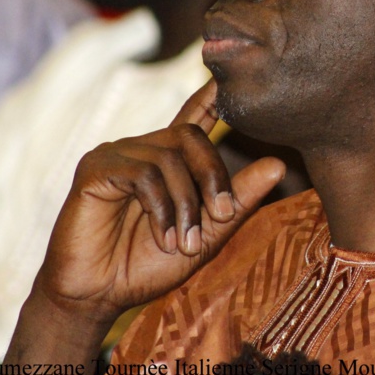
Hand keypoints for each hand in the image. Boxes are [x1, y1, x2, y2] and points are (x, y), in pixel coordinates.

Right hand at [33, 78, 285, 323]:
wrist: (99, 296)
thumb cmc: (147, 266)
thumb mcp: (206, 235)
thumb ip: (238, 201)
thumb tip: (279, 164)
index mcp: (165, 161)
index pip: (192, 118)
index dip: (210, 98)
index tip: (227, 79)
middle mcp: (141, 149)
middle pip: (189, 137)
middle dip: (213, 176)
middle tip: (221, 216)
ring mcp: (115, 155)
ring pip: (168, 158)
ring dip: (185, 204)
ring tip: (183, 242)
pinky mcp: (95, 169)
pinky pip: (141, 172)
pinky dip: (161, 206)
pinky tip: (163, 235)